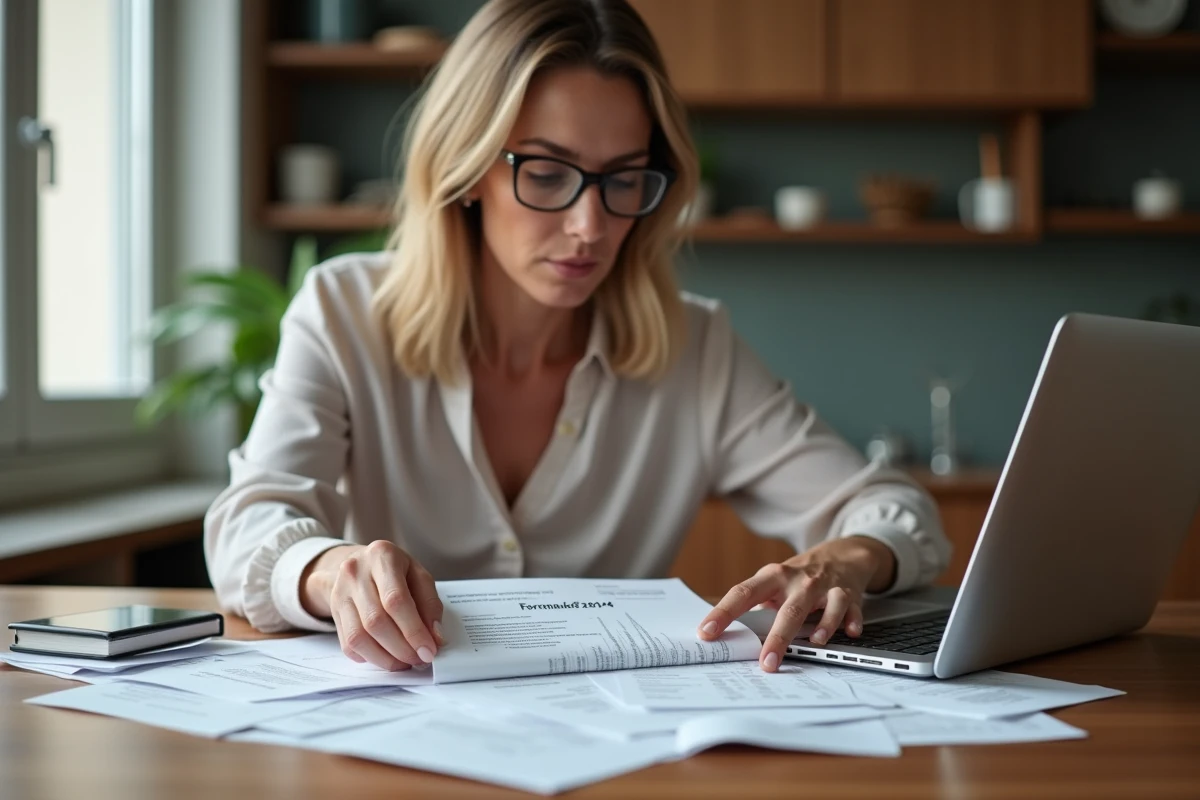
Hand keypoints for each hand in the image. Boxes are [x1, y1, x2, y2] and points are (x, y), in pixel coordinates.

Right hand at [300, 541, 443, 670]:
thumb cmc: (396, 571)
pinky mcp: (334, 612)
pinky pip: (348, 645)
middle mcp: (355, 572)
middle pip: (376, 621)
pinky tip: (387, 656)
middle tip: (420, 659)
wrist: (361, 564)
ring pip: (358, 637)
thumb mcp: (418, 576)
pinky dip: (370, 657)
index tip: (428, 650)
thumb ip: (430, 604)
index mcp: (382, 556)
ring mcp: (340, 593)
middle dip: (401, 648)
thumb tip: (435, 637)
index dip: (414, 630)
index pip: (396, 600)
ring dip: (386, 657)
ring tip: (405, 662)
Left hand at [697, 536, 895, 671]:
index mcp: (772, 577)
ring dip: (822, 625)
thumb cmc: (799, 576)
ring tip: (816, 643)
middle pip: (787, 609)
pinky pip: (851, 608)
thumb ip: (757, 606)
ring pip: (824, 605)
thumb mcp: (774, 583)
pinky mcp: (849, 594)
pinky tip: (850, 632)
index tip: (707, 632)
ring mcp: (824, 587)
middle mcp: (798, 581)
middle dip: (777, 637)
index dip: (723, 613)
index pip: (742, 594)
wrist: (841, 554)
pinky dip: (851, 621)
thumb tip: (727, 634)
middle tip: (766, 663)